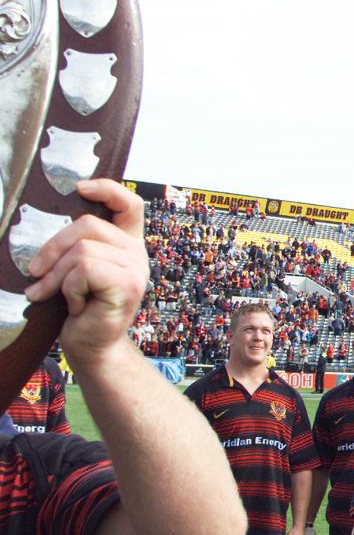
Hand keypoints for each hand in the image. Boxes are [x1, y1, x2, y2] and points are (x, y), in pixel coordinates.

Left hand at [25, 179, 147, 362]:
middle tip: (35, 273)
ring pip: (81, 250)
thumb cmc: (81, 309)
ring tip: (49, 295)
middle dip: (52, 248)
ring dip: (55, 276)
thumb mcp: (79, 270)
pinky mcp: (127, 285)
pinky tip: (76, 306)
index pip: (129, 204)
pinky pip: (84, 270)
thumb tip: (52, 217)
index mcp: (127, 244)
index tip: (80, 188)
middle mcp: (137, 253)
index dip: (107, 189)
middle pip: (88, 224)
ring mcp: (135, 269)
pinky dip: (69, 289)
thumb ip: (79, 245)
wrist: (92, 347)